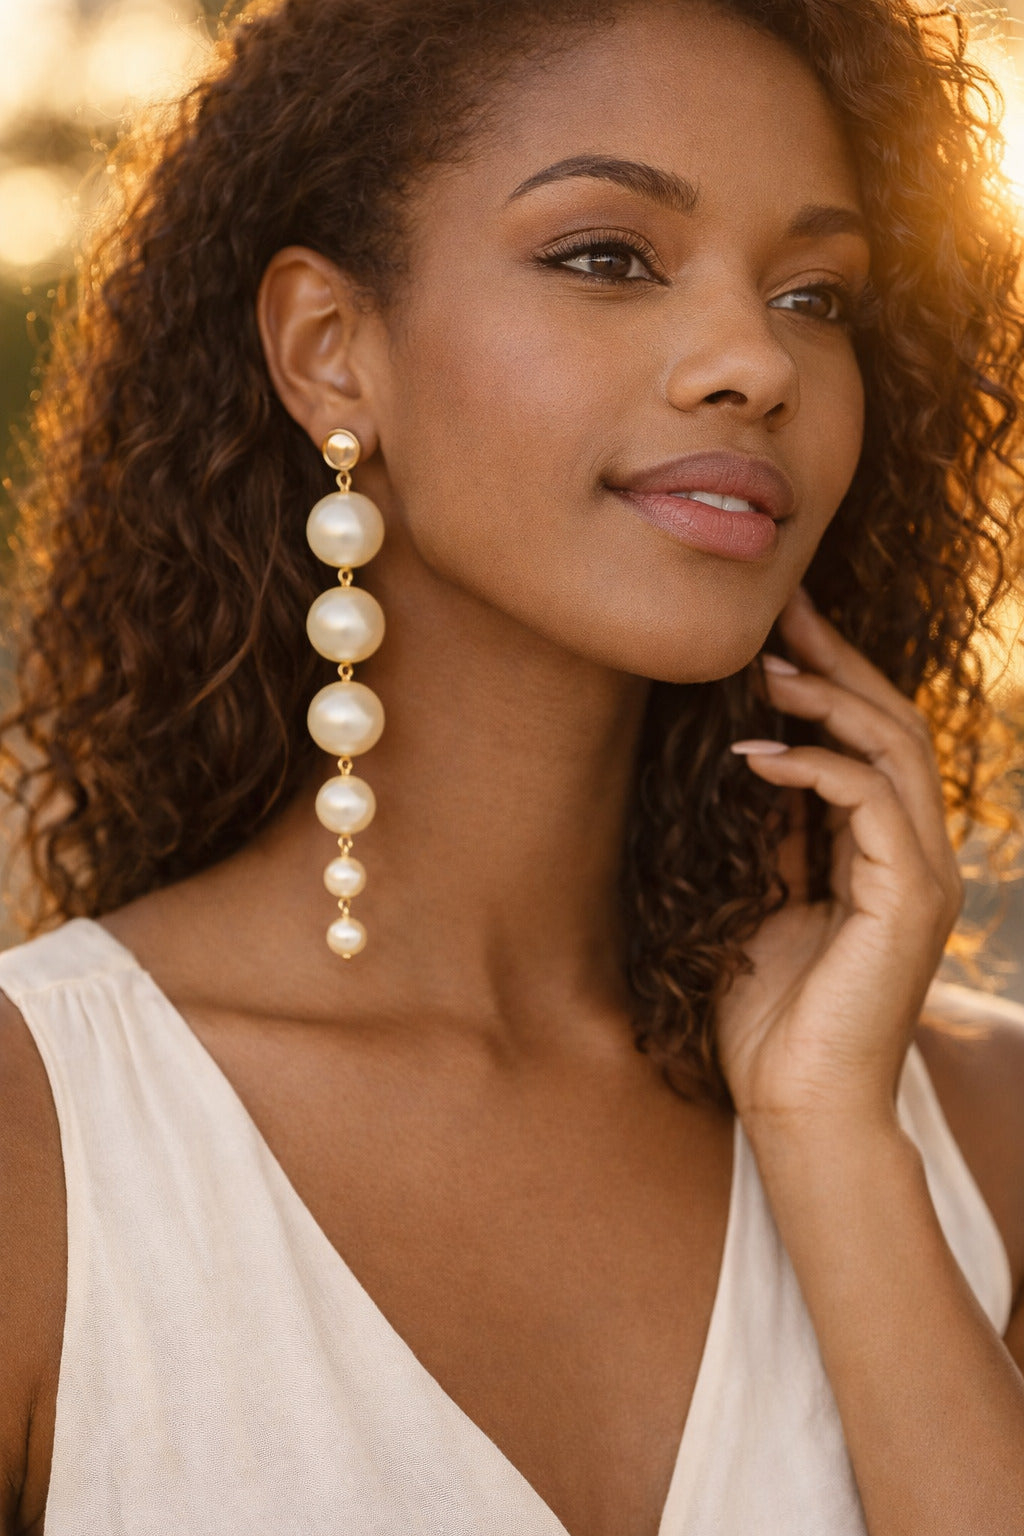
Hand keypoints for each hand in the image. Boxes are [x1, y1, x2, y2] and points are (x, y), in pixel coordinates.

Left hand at [715, 587, 963, 1132]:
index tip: (779, 630)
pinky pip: (869, 800)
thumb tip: (749, 756)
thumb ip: (773, 833)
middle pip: (895, 724)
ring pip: (894, 749)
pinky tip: (755, 757)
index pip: (872, 740)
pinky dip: (814, 765)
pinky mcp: (909, 897)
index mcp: (886, 855)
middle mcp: (917, 855)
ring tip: (763, 671)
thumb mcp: (761, 899)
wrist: (797, 1106)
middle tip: (781, 612)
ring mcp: (922, 875)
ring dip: (828, 700)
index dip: (832, 678)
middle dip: (838, 662)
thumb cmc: (770, 1017)